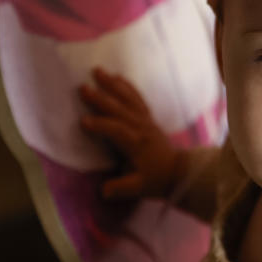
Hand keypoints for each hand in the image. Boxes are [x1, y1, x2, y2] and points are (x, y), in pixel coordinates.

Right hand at [79, 67, 180, 199]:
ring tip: (98, 71)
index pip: (117, 131)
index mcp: (137, 144)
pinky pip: (137, 98)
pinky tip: (116, 77)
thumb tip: (104, 191)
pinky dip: (127, 86)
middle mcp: (141, 128)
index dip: (101, 126)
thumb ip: (122, 188)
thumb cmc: (156, 179)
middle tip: (82, 88)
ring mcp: (145, 120)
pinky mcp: (147, 117)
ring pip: (128, 99)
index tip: (82, 121)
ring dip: (113, 85)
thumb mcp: (139, 188)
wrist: (178, 171)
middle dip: (101, 99)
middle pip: (120, 110)